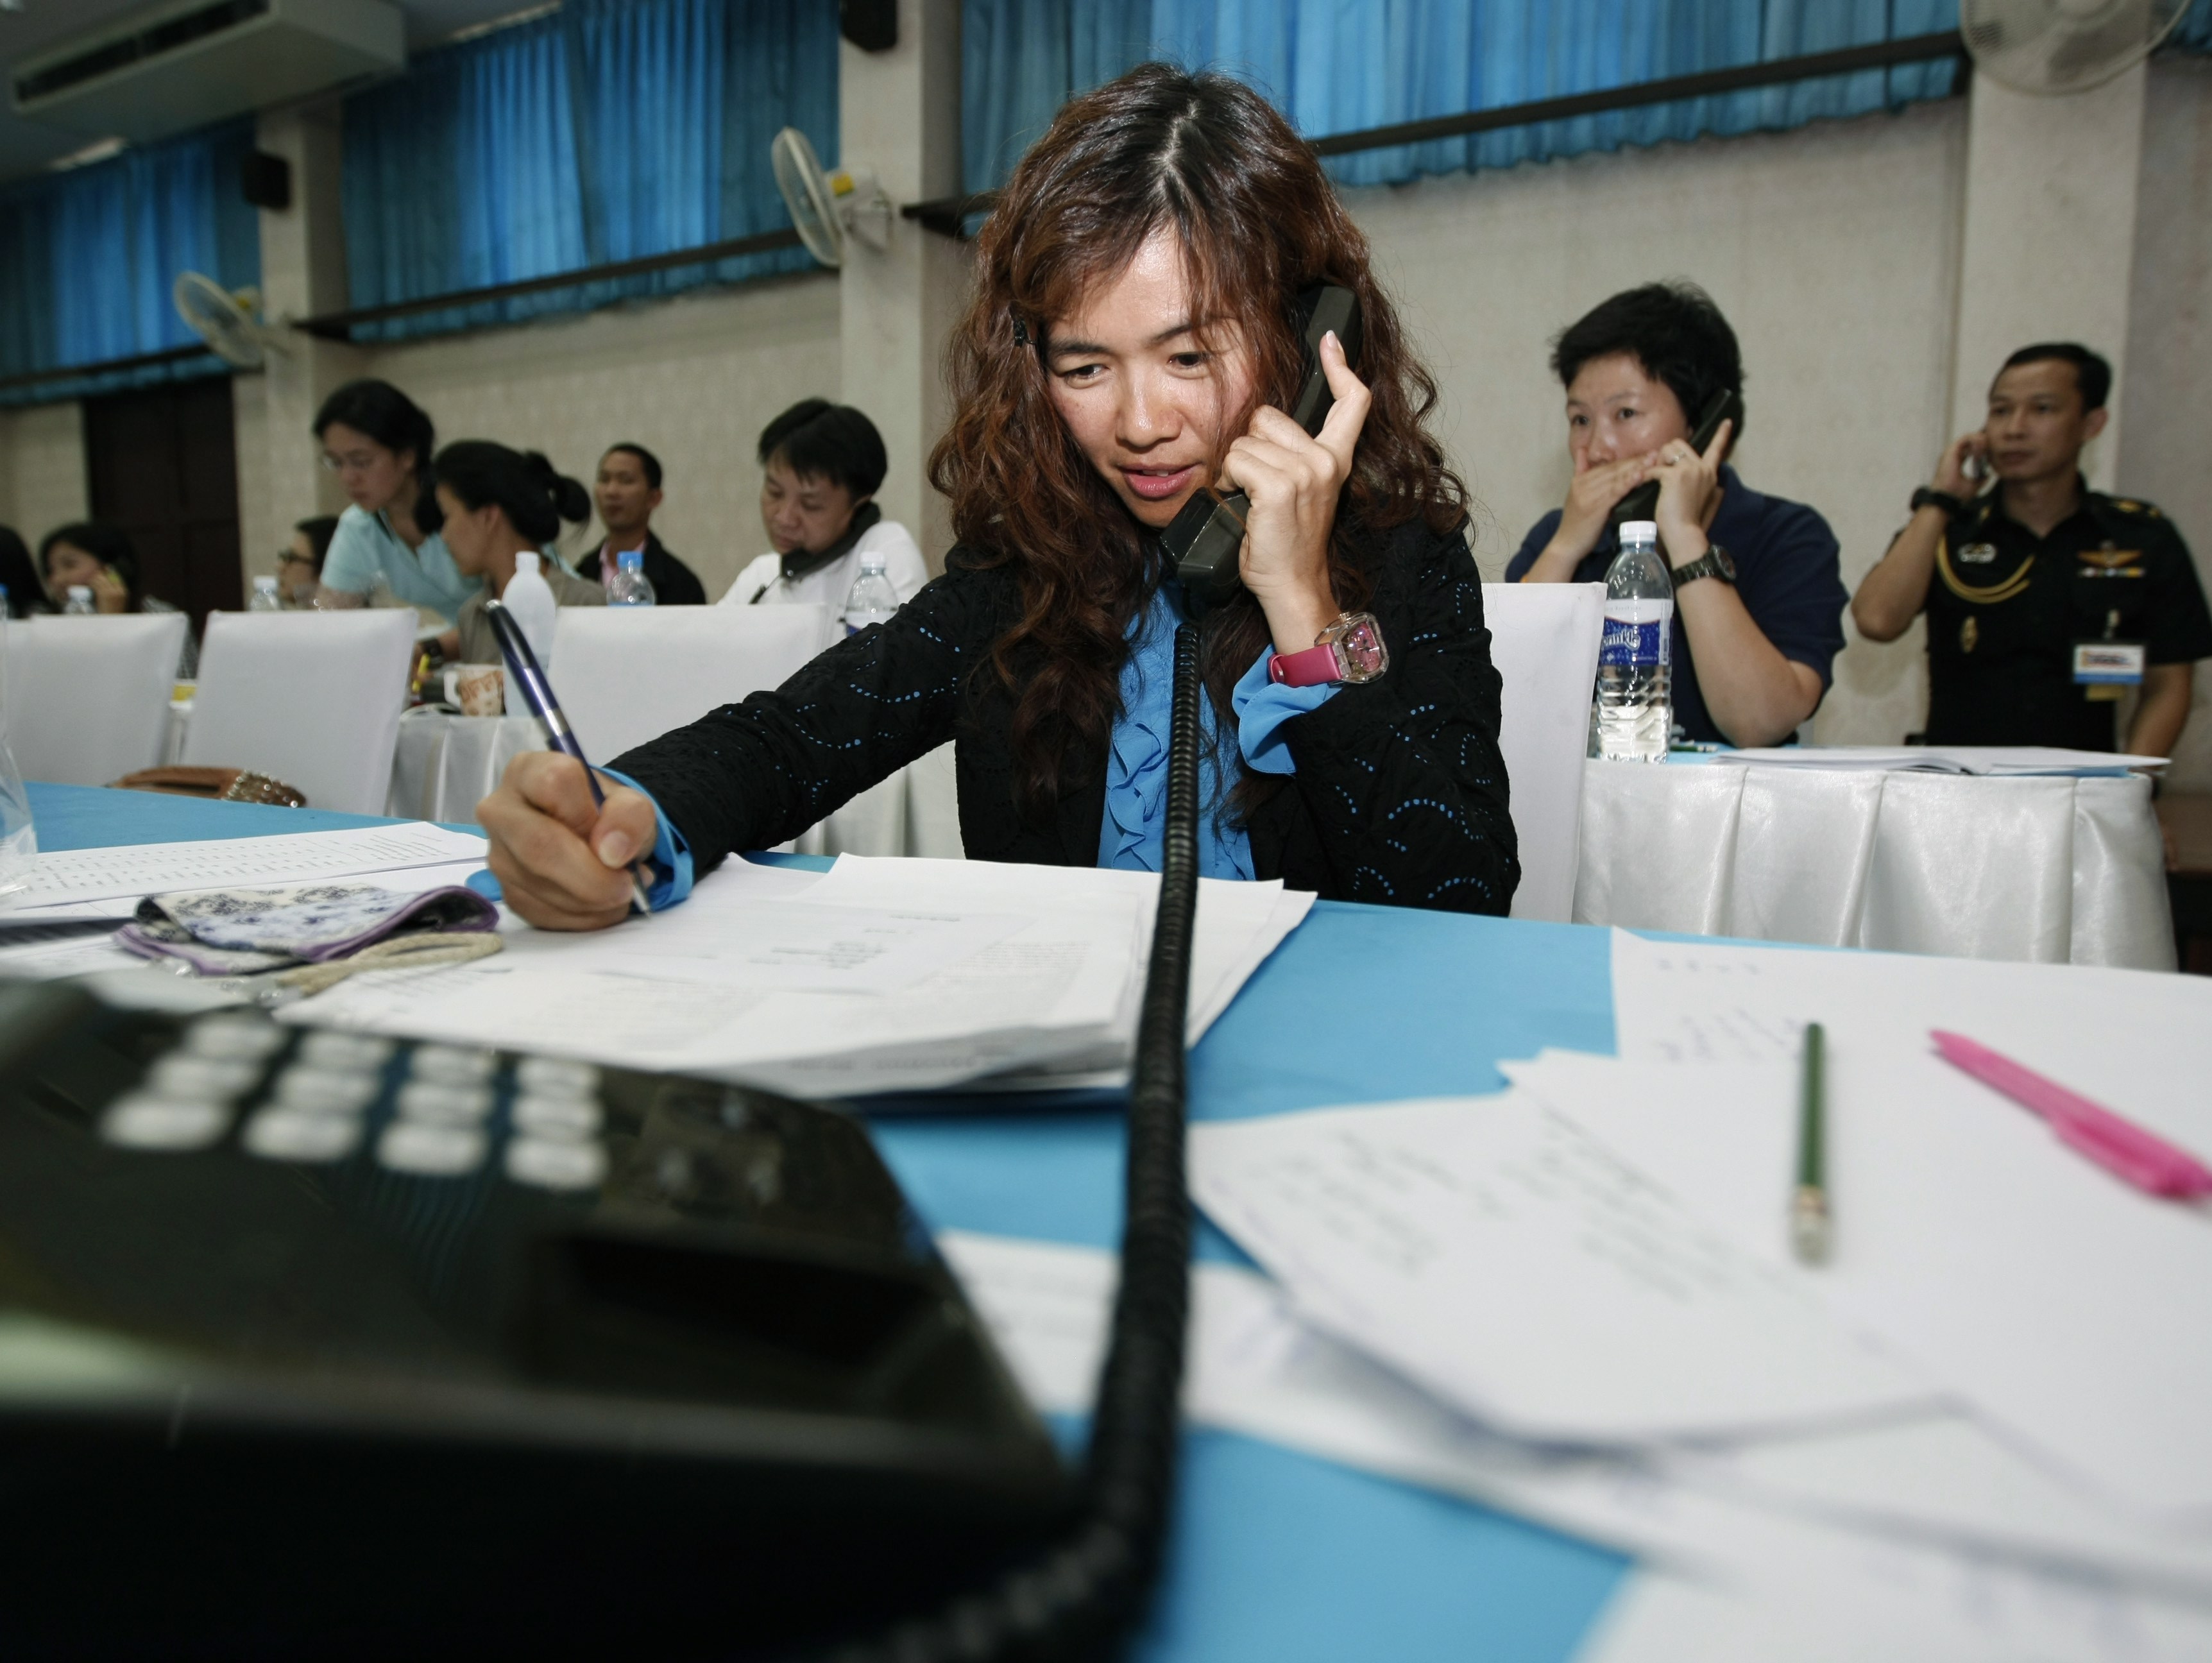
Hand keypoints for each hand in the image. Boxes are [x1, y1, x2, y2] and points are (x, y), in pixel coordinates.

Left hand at [92, 567, 129, 614]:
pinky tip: (91, 585)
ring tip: (92, 581)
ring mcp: (111, 592)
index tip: (106, 567)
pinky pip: (96, 584)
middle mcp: (119, 590)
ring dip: (95, 579)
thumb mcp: (118, 601)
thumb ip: (115, 590)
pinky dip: (92, 583)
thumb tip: (107, 578)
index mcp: (124, 591)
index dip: (111, 571)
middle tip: (95, 576)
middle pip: (108, 576)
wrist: (111, 621)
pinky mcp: (103, 594)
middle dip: (100, 575)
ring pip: (101, 579)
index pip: (117, 576)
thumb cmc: (113, 612)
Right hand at [479, 753, 657, 930]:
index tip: (615, 841)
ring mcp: (498, 854)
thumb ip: (630, 815)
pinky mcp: (506, 891)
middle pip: (539, 845)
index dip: (590, 817)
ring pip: (541, 886)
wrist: (598, 839)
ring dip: (591, 901)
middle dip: (591, 877)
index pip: (554, 783)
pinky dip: (581, 917)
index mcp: (528, 772)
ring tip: (616, 891)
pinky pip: (542, 913)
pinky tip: (597, 903)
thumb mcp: (632, 804)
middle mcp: (501, 810)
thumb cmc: (607, 814)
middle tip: (625, 886)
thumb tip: (611, 852)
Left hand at [1215, 330, 1371, 652]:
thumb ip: (1293, 458)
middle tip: (1257, 486)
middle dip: (1251, 446)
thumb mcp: (1302, 492)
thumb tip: (1261, 429)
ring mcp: (1307, 471)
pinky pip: (1236, 461)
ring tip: (1250, 499)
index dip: (1340, 367)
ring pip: (1246, 440)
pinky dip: (1229, 482)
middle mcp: (1327, 460)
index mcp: (1336, 459)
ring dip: (1236, 468)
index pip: (1352, 402)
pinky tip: (1242, 504)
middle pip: (1267, 416)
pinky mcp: (1281, 486)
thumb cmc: (1287, 543)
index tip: (1329, 342)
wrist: (1293, 584)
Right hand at [1547, 452, 1661, 565]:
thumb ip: (1581, 472)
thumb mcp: (1576, 495)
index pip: (1607, 466)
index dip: (1627, 459)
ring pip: (1616, 478)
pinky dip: (1628, 482)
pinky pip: (1615, 492)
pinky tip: (1640, 475)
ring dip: (1635, 469)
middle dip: (1635, 461)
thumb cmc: (1575, 524)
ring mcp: (1588, 495)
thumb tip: (1582, 450)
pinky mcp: (1595, 508)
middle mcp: (1583, 484)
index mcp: (1579, 480)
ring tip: (1652, 461)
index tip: (1646, 454)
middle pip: (1613, 469)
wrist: (1566, 545)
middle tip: (1655, 453)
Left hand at [1653, 419, 1730, 568]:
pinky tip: (1643, 485)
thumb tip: (1676, 471)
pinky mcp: (1675, 476)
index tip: (1727, 421)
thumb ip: (1694, 480)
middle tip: (1658, 469)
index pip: (1717, 449)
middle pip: (1679, 444)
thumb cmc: (1688, 520)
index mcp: (1710, 474)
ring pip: (1667, 450)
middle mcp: (1702, 468)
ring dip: (1656, 461)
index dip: (1722, 434)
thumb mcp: (1698, 496)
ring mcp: (1690, 470)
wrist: (1685, 533)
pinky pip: (1654, 468)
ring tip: (1653, 478)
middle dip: (1665, 453)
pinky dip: (1645, 477)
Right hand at [1931, 432, 1986, 500]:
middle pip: (1970, 441)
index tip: (1991, 451)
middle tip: (1991, 448)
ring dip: (1980, 440)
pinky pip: (1966, 438)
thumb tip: (1989, 473)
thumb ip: (1981, 477)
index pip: (1970, 449)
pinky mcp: (1951, 451)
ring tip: (1987, 447)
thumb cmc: (1957, 494)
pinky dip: (1976, 439)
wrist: (1947, 499)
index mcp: (1956, 462)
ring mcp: (1951, 452)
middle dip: (1983, 442)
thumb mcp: (1974, 484)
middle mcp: (1952, 455)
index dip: (1982, 447)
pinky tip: (1982, 446)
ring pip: (1969, 437)